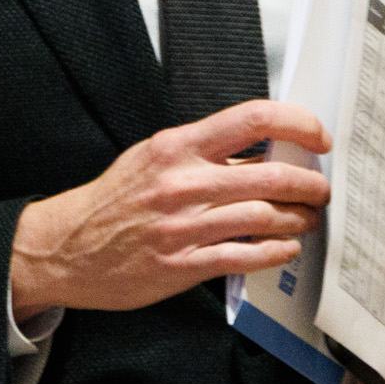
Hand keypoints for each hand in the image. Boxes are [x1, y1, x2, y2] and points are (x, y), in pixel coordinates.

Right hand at [8, 101, 332, 316]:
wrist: (65, 247)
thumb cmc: (113, 202)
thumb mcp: (151, 159)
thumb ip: (203, 153)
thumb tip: (262, 150)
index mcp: (176, 147)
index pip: (254, 118)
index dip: (299, 124)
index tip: (317, 137)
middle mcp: (183, 182)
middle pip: (273, 174)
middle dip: (311, 184)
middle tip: (319, 190)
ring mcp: (184, 226)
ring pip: (267, 217)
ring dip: (299, 220)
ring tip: (304, 220)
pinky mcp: (183, 265)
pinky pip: (247, 256)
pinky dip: (276, 252)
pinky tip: (284, 248)